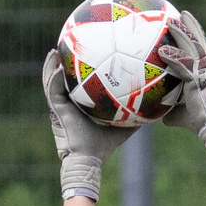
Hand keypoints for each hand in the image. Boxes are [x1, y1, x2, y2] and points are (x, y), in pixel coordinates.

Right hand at [43, 49, 129, 201]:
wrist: (90, 160)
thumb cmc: (104, 146)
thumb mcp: (122, 125)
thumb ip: (134, 114)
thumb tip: (153, 103)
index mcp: (79, 105)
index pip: (76, 83)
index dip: (76, 69)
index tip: (83, 53)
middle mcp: (67, 104)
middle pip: (61, 78)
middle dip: (62, 62)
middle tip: (67, 45)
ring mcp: (59, 107)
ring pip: (51, 81)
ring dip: (51, 66)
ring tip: (55, 50)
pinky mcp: (55, 111)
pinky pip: (52, 91)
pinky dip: (52, 79)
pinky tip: (57, 68)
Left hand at [157, 10, 205, 168]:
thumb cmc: (197, 122)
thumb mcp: (179, 111)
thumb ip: (169, 105)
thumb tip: (154, 109)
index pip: (201, 50)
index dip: (196, 36)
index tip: (188, 25)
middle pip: (199, 42)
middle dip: (191, 27)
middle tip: (181, 14)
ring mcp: (204, 74)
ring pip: (193, 49)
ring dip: (182, 34)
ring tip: (172, 21)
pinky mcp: (198, 81)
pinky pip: (184, 66)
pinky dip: (173, 58)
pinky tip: (162, 51)